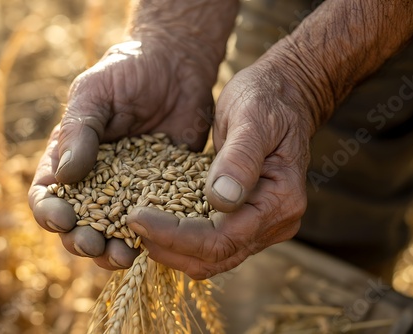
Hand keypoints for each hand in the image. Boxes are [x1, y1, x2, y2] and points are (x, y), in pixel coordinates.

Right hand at [28, 40, 213, 269]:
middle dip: (80, 240)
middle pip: (78, 223)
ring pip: (114, 232)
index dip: (48, 212)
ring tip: (124, 256)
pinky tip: (156, 244)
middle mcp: (96, 180)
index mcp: (70, 157)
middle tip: (93, 244)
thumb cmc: (126, 73)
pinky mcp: (162, 191)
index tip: (61, 219)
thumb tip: (65, 176)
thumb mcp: (94, 94)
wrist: (174, 66)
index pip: (48, 193)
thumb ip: (79, 132)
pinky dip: (151, 237)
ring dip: (113, 250)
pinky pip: (154, 220)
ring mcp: (130, 189)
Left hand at [127, 55, 315, 278]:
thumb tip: (221, 199)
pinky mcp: (247, 221)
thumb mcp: (251, 118)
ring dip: (173, 249)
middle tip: (129, 224)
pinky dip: (182, 240)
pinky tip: (157, 222)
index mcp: (280, 200)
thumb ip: (239, 158)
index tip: (136, 217)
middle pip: (215, 257)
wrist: (282, 96)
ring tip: (138, 226)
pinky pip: (212, 243)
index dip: (176, 236)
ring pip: (212, 258)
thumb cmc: (266, 99)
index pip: (222, 238)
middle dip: (169, 248)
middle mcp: (275, 223)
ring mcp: (262, 226)